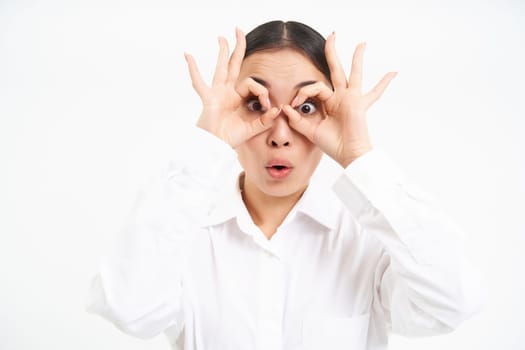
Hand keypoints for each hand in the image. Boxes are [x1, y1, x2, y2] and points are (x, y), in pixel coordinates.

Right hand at [184, 28, 280, 147]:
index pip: (252, 84)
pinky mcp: (208, 99)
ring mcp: (216, 93)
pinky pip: (199, 82)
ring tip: (222, 37)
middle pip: (234, 65)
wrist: (215, 147)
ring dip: (222, 52)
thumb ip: (265, 120)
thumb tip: (278, 110)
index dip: (262, 92)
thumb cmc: (230, 138)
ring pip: (220, 68)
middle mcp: (227, 91)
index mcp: (237, 97)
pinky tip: (188, 55)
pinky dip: (193, 69)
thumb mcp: (252, 128)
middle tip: (239, 30)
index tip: (268, 106)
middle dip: (238, 48)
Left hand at [283, 33, 396, 167]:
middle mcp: (341, 98)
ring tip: (361, 44)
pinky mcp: (358, 103)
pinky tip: (394, 72)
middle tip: (332, 35)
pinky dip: (384, 83)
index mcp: (330, 103)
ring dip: (356, 58)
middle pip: (335, 71)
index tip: (294, 104)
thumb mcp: (311, 131)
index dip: (303, 92)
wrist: (348, 155)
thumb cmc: (333, 145)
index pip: (315, 87)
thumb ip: (298, 120)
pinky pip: (374, 92)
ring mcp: (351, 99)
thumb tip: (285, 107)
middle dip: (332, 53)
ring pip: (353, 73)